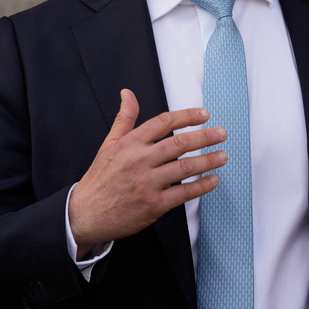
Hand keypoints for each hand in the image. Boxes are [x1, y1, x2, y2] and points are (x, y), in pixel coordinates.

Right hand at [69, 89, 226, 259]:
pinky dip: (201, 186)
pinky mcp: (153, 205)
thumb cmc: (100, 178)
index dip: (187, 116)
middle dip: (205, 137)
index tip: (204, 114)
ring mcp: (147, 183)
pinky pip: (183, 193)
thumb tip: (128, 94)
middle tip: (222, 133)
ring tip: (223, 156)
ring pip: (185, 168)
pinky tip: (213, 180)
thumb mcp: (109, 144)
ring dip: (208, 161)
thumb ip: (124, 119)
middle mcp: (139, 161)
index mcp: (130, 143)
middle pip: (179, 144)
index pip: (164, 122)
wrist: (85, 214)